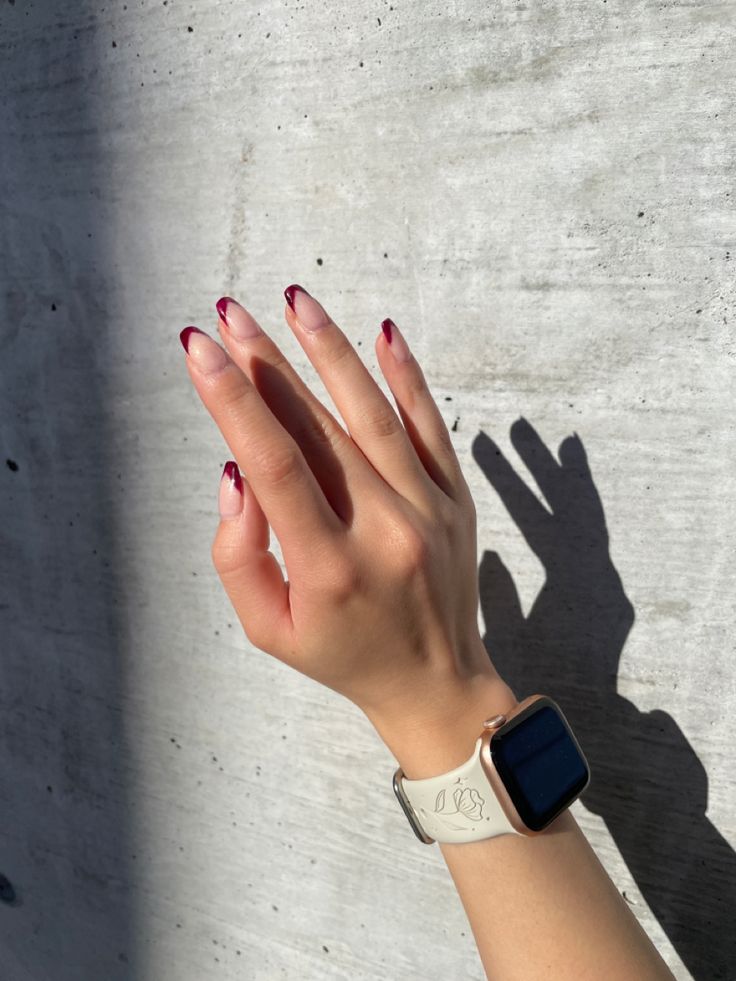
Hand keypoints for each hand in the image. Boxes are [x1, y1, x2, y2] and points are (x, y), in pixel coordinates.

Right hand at [180, 286, 514, 768]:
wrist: (437, 680)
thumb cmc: (341, 654)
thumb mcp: (269, 629)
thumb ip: (238, 556)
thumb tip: (236, 474)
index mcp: (330, 568)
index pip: (275, 464)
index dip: (233, 401)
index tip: (200, 350)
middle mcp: (384, 531)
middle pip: (317, 429)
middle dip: (266, 364)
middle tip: (228, 314)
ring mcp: (429, 511)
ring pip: (373, 414)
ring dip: (331, 352)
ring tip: (294, 300)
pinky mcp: (457, 500)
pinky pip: (431, 427)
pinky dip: (407, 378)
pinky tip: (383, 332)